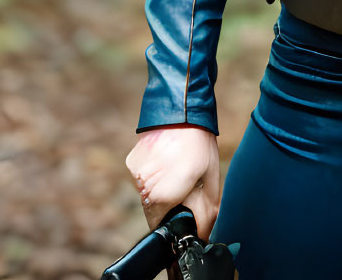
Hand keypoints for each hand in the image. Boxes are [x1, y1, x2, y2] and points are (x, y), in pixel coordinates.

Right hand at [125, 123, 223, 240]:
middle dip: (167, 205)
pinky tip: (165, 159)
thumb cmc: (200, 144)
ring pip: (145, 193)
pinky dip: (151, 174)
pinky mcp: (132, 161)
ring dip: (158, 189)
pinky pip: (140, 177)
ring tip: (174, 169)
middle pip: (152, 210)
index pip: (159, 225)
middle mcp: (144, 187)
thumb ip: (206, 210)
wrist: (182, 110)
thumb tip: (204, 233)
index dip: (171, 223)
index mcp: (163, 195)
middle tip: (183, 188)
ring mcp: (136, 173)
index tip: (182, 215)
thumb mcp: (210, 178)